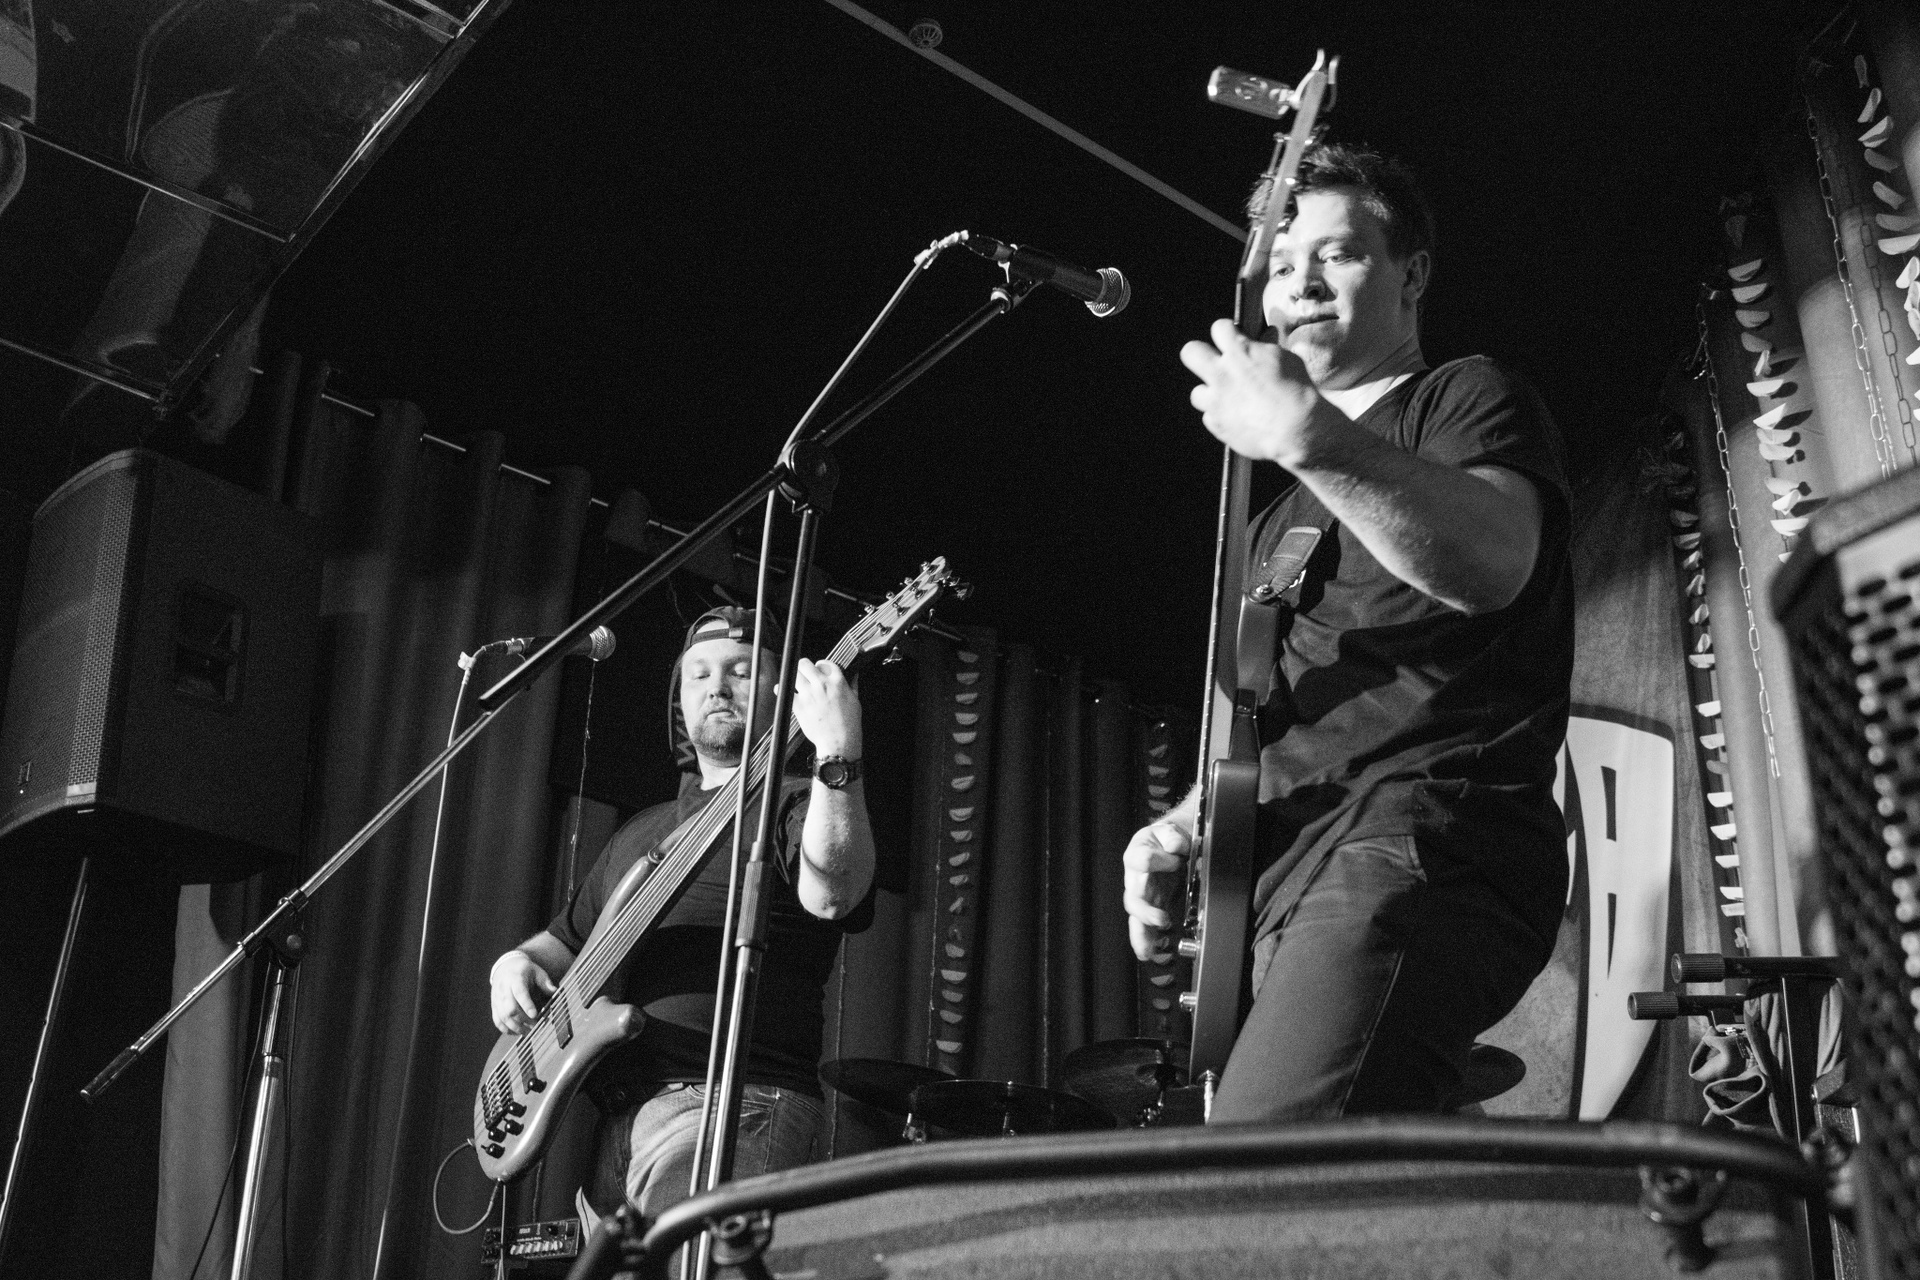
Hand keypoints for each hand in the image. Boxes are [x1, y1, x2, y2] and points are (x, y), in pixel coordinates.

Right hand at [490, 950, 554, 1034]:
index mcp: (515, 979)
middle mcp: (504, 990)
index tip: (535, 1015)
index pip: (519, 993)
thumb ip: (545, 982)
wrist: (505, 967)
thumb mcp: (537, 971)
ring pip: (503, 1017)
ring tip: (528, 1033)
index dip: (526, 1005)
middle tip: (535, 1026)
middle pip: (510, 1008)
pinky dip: (506, 1029)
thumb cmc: (525, 970)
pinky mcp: (494, 1006)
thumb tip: (555, 991)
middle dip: (523, 1020)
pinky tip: (517, 1032)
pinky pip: (497, 1021)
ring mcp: (497, 999)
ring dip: (516, 1027)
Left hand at [792, 658, 860, 761]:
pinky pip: (784, 690)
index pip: (825, 663)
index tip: (818, 669)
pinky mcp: (799, 705)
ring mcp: (809, 694)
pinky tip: (783, 690)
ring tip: (795, 681)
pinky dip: (781, 689)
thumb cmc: (849, 724)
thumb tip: (853, 675)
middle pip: (805, 664)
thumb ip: (852, 685)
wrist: (839, 741)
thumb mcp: (855, 701)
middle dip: (804, 667)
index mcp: (837, 682)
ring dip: (794, 676)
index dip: (820, 665)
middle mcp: (822, 685)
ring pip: (795, 673)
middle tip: (804, 673)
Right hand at [1122, 820, 1191, 961]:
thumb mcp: (1170, 831)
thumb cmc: (1167, 839)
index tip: (1177, 860)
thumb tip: (1175, 847)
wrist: (1170, 845)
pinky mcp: (1149, 908)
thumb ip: (1173, 836)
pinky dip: (1145, 941)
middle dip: (1146, 911)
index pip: (1142, 859)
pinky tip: (1149, 953)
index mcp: (1138, 853)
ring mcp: (1142, 895)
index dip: (1160, 861)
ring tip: (1150, 948)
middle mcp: (1135, 877)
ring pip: (1135, 916)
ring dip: (1143, 931)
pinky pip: (1142, 927)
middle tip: (1162, 919)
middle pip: (1133, 896)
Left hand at [1179, 319, 1324, 465]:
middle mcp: (1222, 374)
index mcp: (1240, 352)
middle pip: (1190, 352)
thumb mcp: (1287, 359)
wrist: (1296, 429)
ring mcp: (1216, 401)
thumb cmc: (1296, 392)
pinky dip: (1221, 417)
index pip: (1219, 327)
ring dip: (1210, 394)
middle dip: (1199, 355)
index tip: (1232, 338)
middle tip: (1213, 363)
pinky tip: (1238, 418)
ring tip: (1228, 399)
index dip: (1226, 332)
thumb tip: (1265, 336)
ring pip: (1196, 392)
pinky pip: (1209, 417)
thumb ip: (1268, 347)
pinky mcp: (1217, 424)